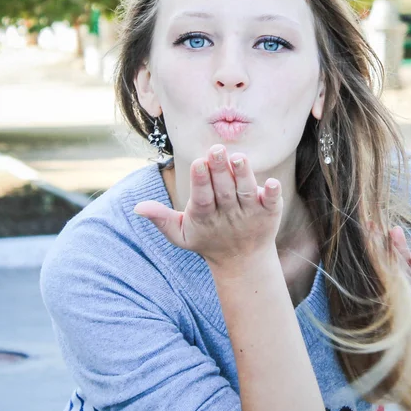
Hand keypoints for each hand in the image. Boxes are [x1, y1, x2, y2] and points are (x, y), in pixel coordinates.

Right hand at [134, 145, 282, 269]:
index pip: (202, 197)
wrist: (243, 261)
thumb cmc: (207, 239)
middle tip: (217, 149)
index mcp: (205, 216)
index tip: (198, 162)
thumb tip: (137, 206)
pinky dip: (273, 193)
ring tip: (239, 157)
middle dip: (220, 169)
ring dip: (243, 175)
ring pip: (246, 192)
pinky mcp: (269, 212)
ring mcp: (250, 213)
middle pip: (224, 190)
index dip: (201, 181)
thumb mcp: (181, 234)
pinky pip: (272, 202)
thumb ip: (161, 219)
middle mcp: (229, 213)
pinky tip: (272, 183)